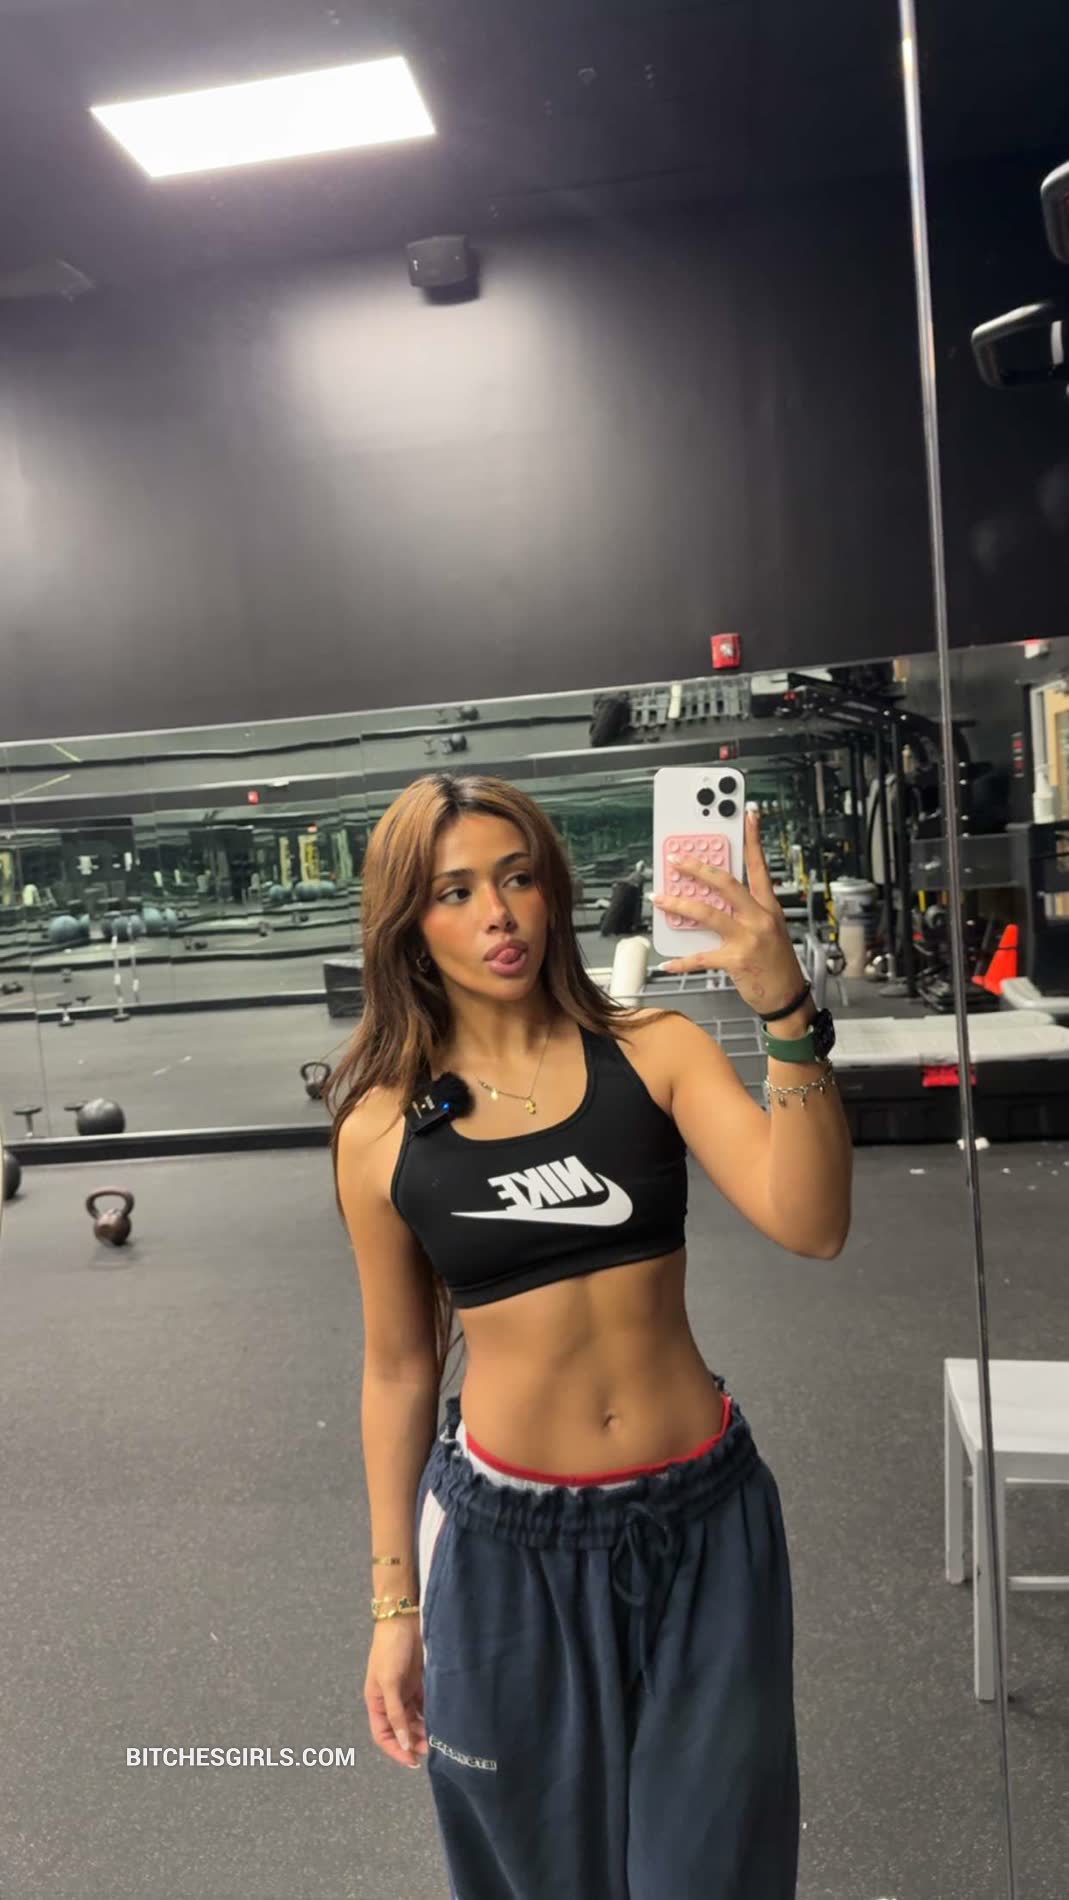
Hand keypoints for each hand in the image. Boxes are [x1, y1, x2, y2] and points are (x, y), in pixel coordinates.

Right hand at [365, 1617, 428, 1769]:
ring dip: (424, 1729)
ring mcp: (405, 1691)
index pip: (384, 1735)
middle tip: (431, 1748)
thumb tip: (403, 1742)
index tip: (412, 1761)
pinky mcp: (419, 1682)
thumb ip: (396, 1714)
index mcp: (376, 1702)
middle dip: (414, 1741)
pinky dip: (432, 1714)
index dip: (396, 1750)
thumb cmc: (390, 1649)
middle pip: (401, 1729)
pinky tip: (442, 1719)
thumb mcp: (389, 1683)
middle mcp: (390, 1700)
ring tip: (438, 1736)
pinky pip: (425, 1705)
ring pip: (415, 1719)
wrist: (404, 1618)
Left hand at [653, 808, 805, 1015]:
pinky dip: (682, 961)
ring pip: (708, 913)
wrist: (788, 998)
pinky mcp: (736, 960)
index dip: (754, 839)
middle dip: (699, 868)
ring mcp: (748, 938)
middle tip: (677, 860)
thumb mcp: (768, 931)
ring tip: (661, 899)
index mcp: (768, 907)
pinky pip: (702, 958)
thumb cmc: (776, 964)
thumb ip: (744, 914)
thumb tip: (711, 901)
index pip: (759, 867)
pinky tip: (668, 963)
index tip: (748, 816)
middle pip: (726, 883)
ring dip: (680, 904)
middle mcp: (759, 918)